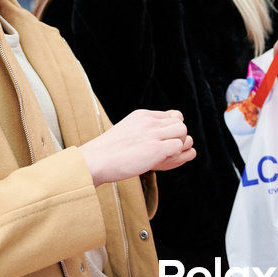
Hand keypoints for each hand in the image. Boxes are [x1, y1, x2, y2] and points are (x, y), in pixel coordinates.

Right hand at [79, 110, 194, 185]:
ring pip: (182, 131)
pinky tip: (162, 161)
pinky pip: (178, 146)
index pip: (171, 116)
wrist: (95, 160)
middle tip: (167, 150)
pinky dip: (175, 155)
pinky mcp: (156, 148)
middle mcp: (149, 121)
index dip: (171, 130)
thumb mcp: (127, 131)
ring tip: (166, 156)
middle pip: (180, 122)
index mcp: (142, 115)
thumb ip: (143, 129)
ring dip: (179, 145)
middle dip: (178, 137)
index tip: (163, 142)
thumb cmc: (108, 152)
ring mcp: (153, 133)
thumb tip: (155, 137)